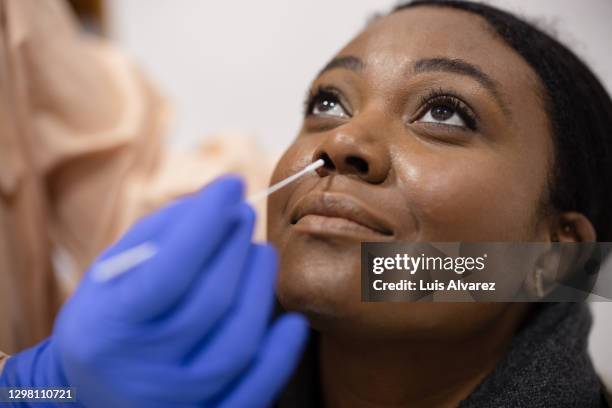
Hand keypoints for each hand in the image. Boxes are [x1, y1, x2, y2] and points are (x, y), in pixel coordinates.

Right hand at [1, 176, 307, 406]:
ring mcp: (177, 401)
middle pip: (211, 302)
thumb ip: (162, 233)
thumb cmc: (110, 315)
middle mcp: (142, 372)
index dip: (206, 223)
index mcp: (109, 329)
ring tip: (260, 252)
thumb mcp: (114, 271)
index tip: (231, 183)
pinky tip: (292, 320)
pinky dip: (281, 354)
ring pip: (239, 342)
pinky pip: (256, 389)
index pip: (169, 271)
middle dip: (235, 247)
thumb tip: (220, 202)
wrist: (92, 389)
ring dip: (260, 287)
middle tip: (244, 215)